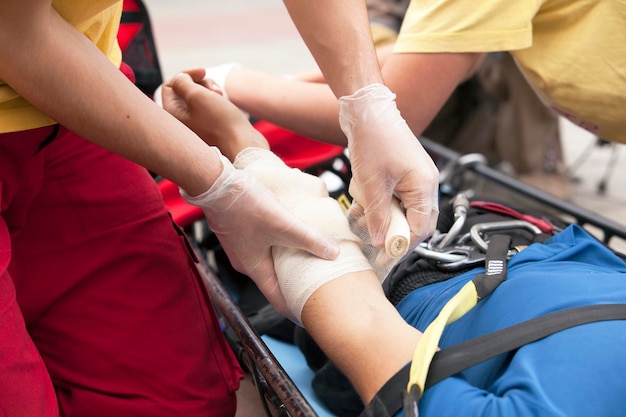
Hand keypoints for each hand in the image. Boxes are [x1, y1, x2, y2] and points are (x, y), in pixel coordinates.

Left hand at [161, 71, 265, 158]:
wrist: (243, 143)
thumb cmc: (220, 122)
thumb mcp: (196, 96)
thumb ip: (182, 82)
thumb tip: (181, 78)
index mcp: (173, 115)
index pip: (170, 85)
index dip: (186, 74)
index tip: (203, 72)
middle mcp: (181, 121)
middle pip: (184, 90)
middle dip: (200, 83)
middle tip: (214, 90)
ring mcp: (196, 123)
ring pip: (198, 95)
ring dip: (210, 90)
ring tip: (221, 96)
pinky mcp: (209, 125)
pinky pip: (208, 105)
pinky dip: (216, 99)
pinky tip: (225, 104)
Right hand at [180, 150, 339, 316]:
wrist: (215, 183)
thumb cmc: (243, 205)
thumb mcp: (282, 223)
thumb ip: (309, 238)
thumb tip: (334, 253)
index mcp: (254, 268)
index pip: (277, 298)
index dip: (295, 307)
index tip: (311, 314)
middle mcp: (245, 261)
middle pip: (274, 281)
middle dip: (294, 285)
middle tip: (316, 287)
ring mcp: (242, 246)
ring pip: (269, 262)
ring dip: (286, 265)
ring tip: (307, 263)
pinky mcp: (241, 231)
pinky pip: (263, 247)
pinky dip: (278, 248)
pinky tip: (290, 237)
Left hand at [338, 83, 438, 249]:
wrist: (367, 110)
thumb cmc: (374, 139)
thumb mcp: (372, 184)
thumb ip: (378, 216)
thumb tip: (381, 241)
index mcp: (425, 186)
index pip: (420, 228)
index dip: (402, 246)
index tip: (385, 258)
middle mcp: (425, 183)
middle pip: (417, 222)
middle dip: (396, 236)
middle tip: (377, 248)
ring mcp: (415, 178)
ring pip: (404, 211)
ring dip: (386, 221)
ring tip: (365, 226)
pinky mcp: (403, 174)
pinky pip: (396, 199)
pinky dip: (381, 207)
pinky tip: (362, 210)